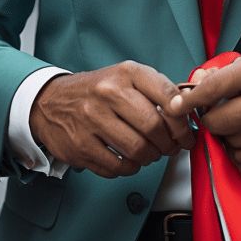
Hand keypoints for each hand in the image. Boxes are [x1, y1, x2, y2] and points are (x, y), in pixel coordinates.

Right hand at [29, 61, 196, 178]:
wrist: (51, 101)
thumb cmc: (98, 90)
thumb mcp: (127, 77)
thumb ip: (157, 91)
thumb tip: (188, 112)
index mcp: (126, 73)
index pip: (167, 96)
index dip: (183, 121)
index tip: (187, 133)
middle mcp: (108, 92)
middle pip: (154, 127)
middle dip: (169, 144)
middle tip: (171, 148)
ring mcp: (91, 119)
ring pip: (138, 150)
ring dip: (151, 157)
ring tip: (150, 153)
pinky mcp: (80, 145)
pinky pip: (117, 167)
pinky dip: (130, 168)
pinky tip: (129, 160)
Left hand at [165, 51, 240, 176]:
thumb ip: (229, 71)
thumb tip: (196, 81)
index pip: (218, 85)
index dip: (191, 96)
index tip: (175, 103)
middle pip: (216, 120)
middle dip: (209, 117)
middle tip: (216, 111)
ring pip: (226, 140)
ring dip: (225, 133)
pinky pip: (240, 157)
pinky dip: (238, 148)